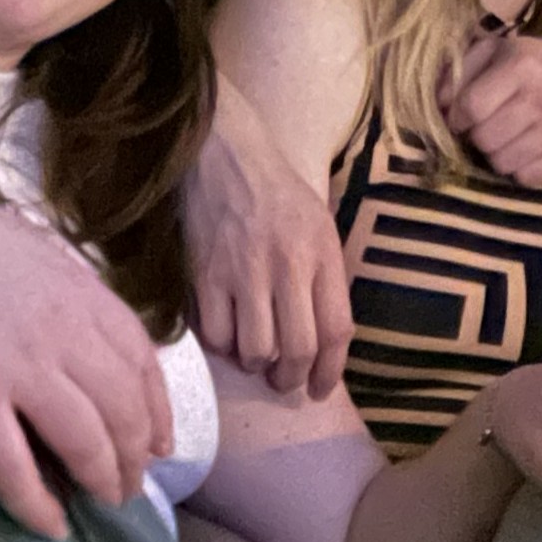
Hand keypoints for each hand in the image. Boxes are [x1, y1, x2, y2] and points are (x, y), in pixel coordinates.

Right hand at [0, 176, 171, 541]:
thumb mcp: (32, 250)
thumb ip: (67, 293)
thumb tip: (90, 334)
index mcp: (80, 292)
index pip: (141, 360)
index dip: (157, 408)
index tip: (161, 442)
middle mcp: (63, 333)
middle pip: (122, 408)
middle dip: (135, 454)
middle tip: (132, 485)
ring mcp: (19, 369)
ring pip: (85, 441)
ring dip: (103, 479)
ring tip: (105, 502)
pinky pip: (14, 468)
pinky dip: (37, 505)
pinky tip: (51, 527)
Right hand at [185, 77, 352, 399]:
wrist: (223, 152)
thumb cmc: (277, 191)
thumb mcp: (319, 225)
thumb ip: (325, 278)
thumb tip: (327, 342)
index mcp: (322, 251)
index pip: (337, 330)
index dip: (330, 372)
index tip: (320, 389)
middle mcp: (287, 263)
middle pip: (298, 350)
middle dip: (291, 378)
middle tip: (283, 379)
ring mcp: (243, 269)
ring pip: (254, 350)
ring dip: (254, 363)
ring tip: (252, 351)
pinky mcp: (204, 272)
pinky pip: (215, 335)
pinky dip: (220, 345)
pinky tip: (224, 328)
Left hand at [442, 29, 541, 187]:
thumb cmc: (535, 61)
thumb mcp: (497, 51)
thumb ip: (461, 71)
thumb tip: (437, 105)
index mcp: (521, 66)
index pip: (472, 106)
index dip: (455, 119)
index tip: (456, 120)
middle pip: (484, 139)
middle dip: (476, 136)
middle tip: (484, 127)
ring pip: (501, 163)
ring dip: (496, 154)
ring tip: (505, 137)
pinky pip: (526, 177)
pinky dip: (519, 167)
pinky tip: (525, 148)